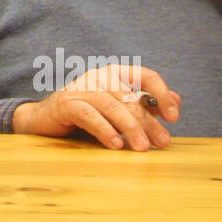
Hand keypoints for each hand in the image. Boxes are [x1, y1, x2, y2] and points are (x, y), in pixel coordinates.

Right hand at [11, 63, 181, 150]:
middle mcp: (99, 76)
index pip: (145, 75)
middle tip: (162, 142)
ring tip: (142, 148)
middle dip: (149, 121)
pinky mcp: (67, 104)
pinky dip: (105, 130)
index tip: (173, 117)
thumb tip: (177, 101)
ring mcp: (82, 88)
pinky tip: (116, 145)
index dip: (162, 94)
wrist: (44, 119)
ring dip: (130, 128)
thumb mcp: (118, 107)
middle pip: (131, 97)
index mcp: (115, 73)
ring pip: (113, 106)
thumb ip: (144, 104)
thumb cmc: (85, 112)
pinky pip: (90, 116)